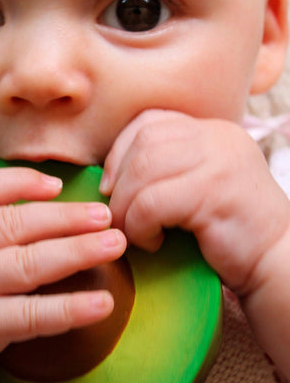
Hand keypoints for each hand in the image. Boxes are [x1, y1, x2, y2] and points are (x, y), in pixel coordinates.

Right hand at [0, 167, 125, 382]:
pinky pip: (29, 315)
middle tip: (105, 215)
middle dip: (65, 217)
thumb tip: (35, 206)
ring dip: (77, 252)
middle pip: (13, 224)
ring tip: (114, 245)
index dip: (19, 182)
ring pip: (27, 264)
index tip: (57, 184)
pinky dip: (69, 308)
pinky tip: (102, 304)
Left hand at [101, 109, 289, 294]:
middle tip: (114, 214)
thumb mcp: (197, 186)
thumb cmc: (226, 231)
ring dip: (124, 206)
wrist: (276, 262)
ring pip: (143, 170)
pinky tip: (152, 242)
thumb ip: (165, 170)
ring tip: (129, 232)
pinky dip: (140, 226)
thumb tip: (109, 179)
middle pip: (144, 141)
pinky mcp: (215, 193)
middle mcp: (217, 138)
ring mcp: (219, 162)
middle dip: (117, 180)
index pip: (151, 121)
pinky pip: (153, 202)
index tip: (110, 185)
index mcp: (212, 131)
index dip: (119, 151)